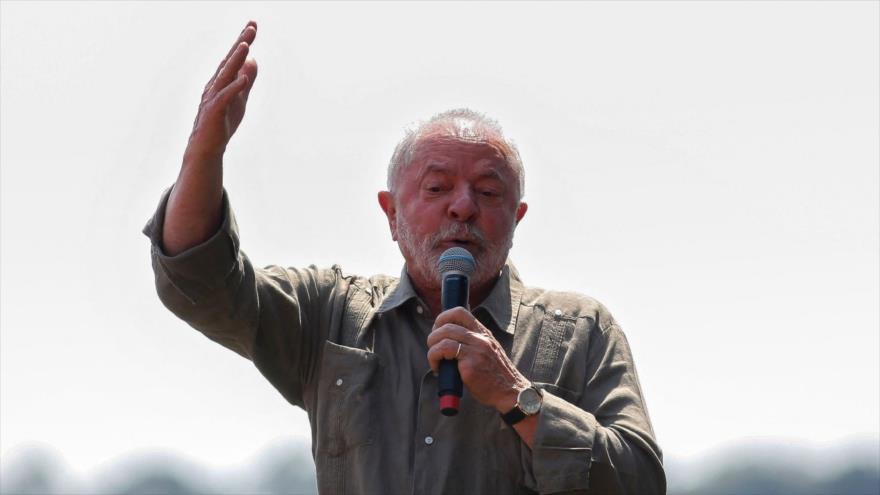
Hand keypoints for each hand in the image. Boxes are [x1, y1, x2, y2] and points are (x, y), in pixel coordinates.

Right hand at [185, 21, 258, 161]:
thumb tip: (253, 61)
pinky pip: (224, 98)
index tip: (253, 25)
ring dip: (235, 60)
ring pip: (225, 75)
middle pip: (229, 60)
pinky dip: (234, 88)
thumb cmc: (222, 122)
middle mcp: (215, 84)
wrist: (207, 147)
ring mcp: (213, 97)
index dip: (243, 41)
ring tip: (246, 46)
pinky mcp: (214, 111)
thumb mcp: (239, 99)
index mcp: (221, 80)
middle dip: (241, 43)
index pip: (234, 57)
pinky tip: (243, 79)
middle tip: (252, 27)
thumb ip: (246, 81)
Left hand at [427, 307, 529, 412]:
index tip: (437, 330)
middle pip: (447, 324)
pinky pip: (444, 351)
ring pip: (444, 336)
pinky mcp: (470, 363)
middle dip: (433, 334)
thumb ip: (472, 343)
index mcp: (483, 333)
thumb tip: (447, 340)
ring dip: (432, 347)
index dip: (443, 318)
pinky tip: (437, 368)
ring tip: (434, 359)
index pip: (460, 312)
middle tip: (433, 347)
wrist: (510, 392)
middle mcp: (480, 338)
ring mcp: (476, 350)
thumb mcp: (488, 351)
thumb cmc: (495, 376)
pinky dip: (434, 358)